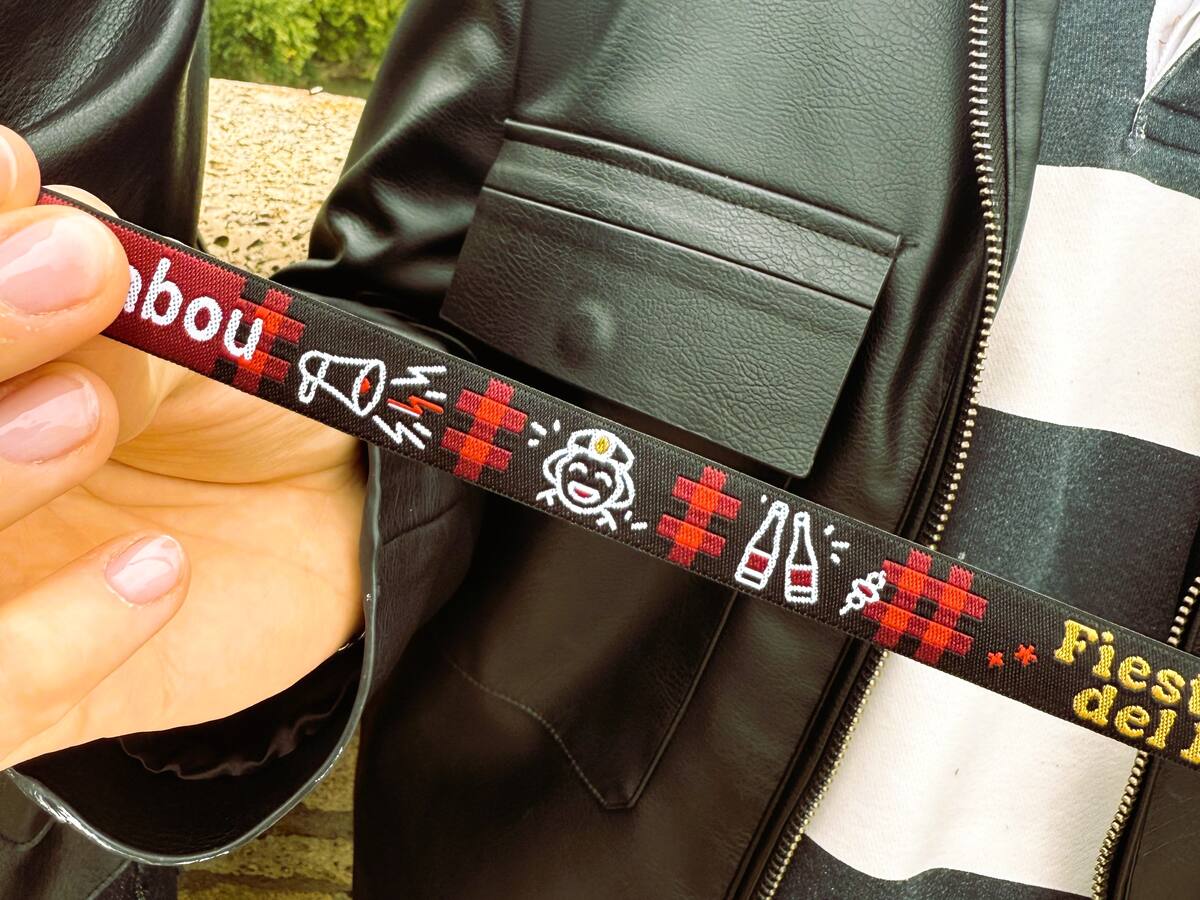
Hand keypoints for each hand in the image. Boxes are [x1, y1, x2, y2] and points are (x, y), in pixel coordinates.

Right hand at [0, 126, 364, 767]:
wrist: (334, 518)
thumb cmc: (250, 411)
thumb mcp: (196, 344)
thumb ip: (114, 317)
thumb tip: (45, 232)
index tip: (12, 176)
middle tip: (73, 271)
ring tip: (89, 410)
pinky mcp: (31, 692)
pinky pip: (3, 691)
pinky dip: (62, 633)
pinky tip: (159, 570)